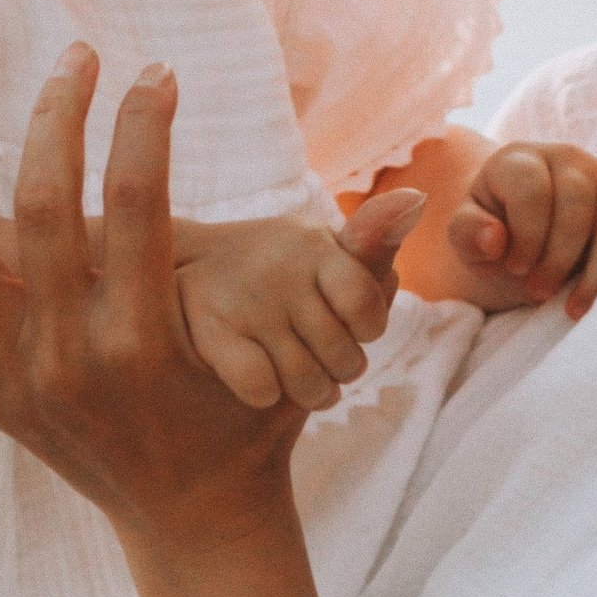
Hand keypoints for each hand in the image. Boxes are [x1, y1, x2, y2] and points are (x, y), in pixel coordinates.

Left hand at [0, 46, 422, 596]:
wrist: (190, 523)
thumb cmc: (252, 422)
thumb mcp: (314, 353)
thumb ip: (361, 270)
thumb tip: (416, 198)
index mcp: (146, 338)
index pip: (136, 205)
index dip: (143, 126)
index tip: (154, 72)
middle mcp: (69, 356)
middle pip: (43, 213)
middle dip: (55, 121)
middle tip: (75, 58)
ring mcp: (13, 378)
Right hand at [175, 214, 405, 413]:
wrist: (181, 268)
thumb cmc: (278, 269)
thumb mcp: (324, 250)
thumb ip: (371, 242)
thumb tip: (414, 201)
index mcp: (316, 248)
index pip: (365, 299)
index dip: (367, 327)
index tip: (355, 328)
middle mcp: (281, 271)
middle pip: (343, 355)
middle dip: (341, 369)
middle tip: (328, 362)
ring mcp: (246, 304)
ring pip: (306, 381)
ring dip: (312, 392)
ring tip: (307, 383)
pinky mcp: (209, 333)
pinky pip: (262, 388)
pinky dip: (267, 395)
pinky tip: (262, 384)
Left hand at [442, 138, 596, 317]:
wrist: (526, 232)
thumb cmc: (496, 235)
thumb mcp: (466, 237)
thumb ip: (468, 233)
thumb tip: (494, 239)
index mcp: (520, 160)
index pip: (532, 190)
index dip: (526, 236)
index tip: (516, 269)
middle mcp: (567, 158)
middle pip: (579, 204)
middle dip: (560, 258)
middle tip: (540, 293)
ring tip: (575, 307)